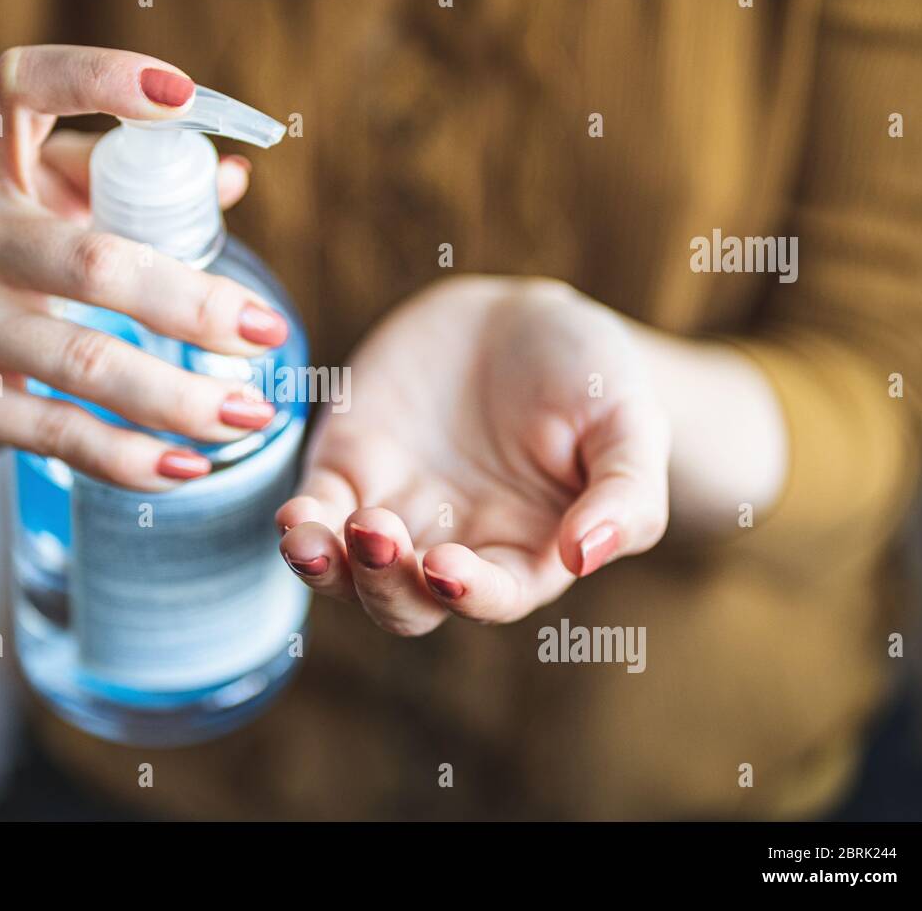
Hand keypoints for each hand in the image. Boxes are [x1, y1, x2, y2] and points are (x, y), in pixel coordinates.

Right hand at [0, 46, 287, 489]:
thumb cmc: (9, 270)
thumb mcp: (54, 213)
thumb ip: (132, 187)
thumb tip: (232, 178)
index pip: (21, 86)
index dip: (97, 77)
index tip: (182, 94)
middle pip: (94, 262)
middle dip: (196, 305)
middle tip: (269, 333)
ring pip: (84, 360)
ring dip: (181, 397)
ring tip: (252, 413)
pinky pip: (55, 431)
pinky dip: (130, 457)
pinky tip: (190, 466)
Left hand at [276, 276, 670, 635]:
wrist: (522, 317)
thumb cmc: (590, 376)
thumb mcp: (629, 423)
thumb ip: (624, 494)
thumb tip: (584, 556)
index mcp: (525, 551)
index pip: (493, 596)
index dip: (468, 594)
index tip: (444, 566)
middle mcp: (453, 545)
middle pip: (407, 603)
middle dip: (384, 584)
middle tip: (376, 533)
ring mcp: (394, 509)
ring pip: (348, 572)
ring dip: (326, 568)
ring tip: (310, 538)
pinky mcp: (349, 466)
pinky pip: (315, 510)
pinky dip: (300, 522)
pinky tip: (292, 518)